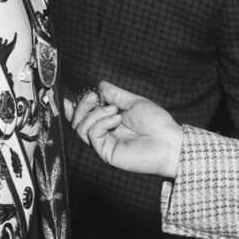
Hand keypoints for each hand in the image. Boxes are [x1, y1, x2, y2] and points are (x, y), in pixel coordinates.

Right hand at [63, 81, 183, 178]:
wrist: (169, 142)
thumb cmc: (157, 124)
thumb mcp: (134, 102)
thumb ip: (115, 94)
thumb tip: (100, 85)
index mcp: (109, 123)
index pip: (84, 117)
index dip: (73, 108)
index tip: (69, 98)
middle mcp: (104, 134)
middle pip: (77, 122)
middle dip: (82, 106)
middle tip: (95, 97)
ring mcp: (104, 144)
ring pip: (81, 128)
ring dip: (95, 113)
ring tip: (115, 110)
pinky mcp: (106, 152)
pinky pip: (92, 134)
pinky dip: (101, 122)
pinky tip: (117, 119)